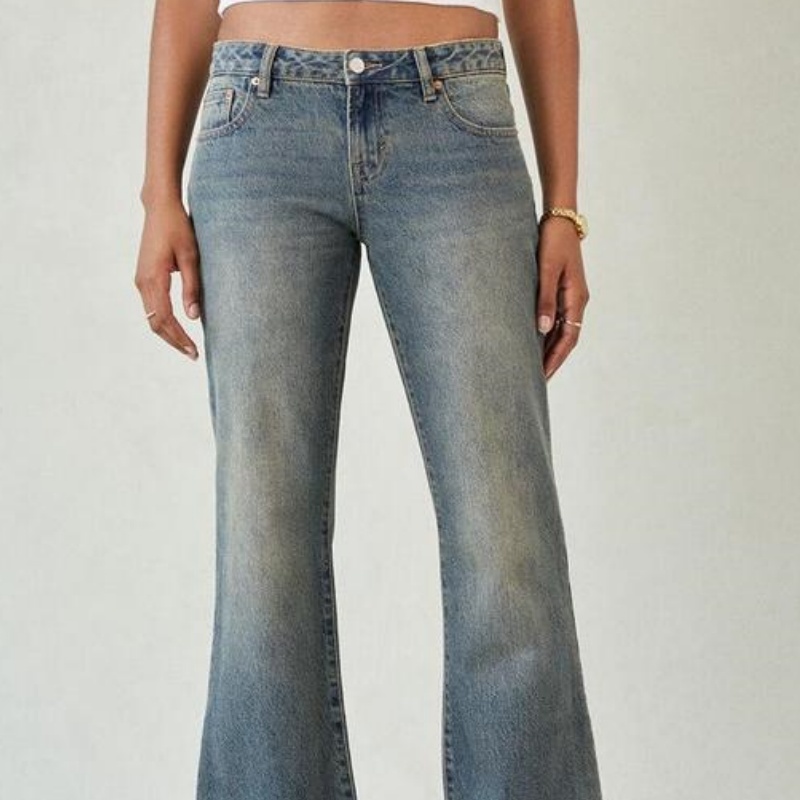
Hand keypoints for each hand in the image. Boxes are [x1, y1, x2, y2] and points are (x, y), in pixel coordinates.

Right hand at [134, 199, 201, 359]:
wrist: (160, 208)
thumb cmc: (178, 228)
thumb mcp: (191, 257)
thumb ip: (192, 288)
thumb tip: (194, 317)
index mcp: (153, 279)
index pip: (165, 319)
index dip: (179, 338)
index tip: (194, 352)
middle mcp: (142, 283)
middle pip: (155, 323)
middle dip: (174, 341)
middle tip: (193, 355)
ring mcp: (141, 281)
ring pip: (152, 317)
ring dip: (168, 334)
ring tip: (188, 346)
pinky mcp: (144, 278)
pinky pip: (152, 307)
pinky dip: (164, 321)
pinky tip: (178, 328)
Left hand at [535, 217, 588, 379]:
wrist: (560, 218)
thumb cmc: (553, 241)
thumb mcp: (546, 270)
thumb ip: (544, 299)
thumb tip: (543, 328)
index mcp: (577, 299)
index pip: (568, 339)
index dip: (555, 359)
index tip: (543, 376)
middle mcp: (576, 301)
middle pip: (566, 339)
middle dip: (552, 360)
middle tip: (535, 381)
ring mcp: (570, 297)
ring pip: (561, 331)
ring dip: (549, 349)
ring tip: (534, 367)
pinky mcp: (562, 290)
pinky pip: (556, 319)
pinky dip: (546, 334)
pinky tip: (533, 342)